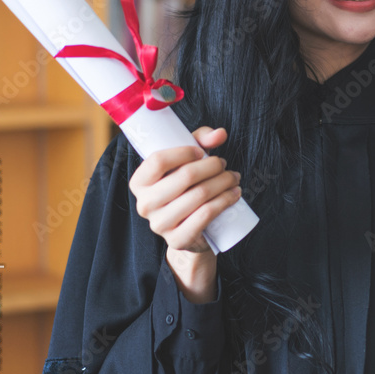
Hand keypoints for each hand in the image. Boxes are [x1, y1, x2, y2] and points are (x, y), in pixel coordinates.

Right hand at [129, 126, 240, 301]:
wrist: (189, 228)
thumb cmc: (185, 187)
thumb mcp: (187, 160)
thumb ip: (201, 140)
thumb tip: (220, 134)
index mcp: (139, 182)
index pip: (158, 160)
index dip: (184, 152)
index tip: (202, 152)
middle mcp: (144, 204)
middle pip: (185, 176)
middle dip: (212, 166)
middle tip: (224, 164)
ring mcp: (159, 224)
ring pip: (199, 195)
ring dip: (223, 182)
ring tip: (234, 177)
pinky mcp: (177, 239)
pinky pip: (205, 215)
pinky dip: (224, 201)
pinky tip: (235, 194)